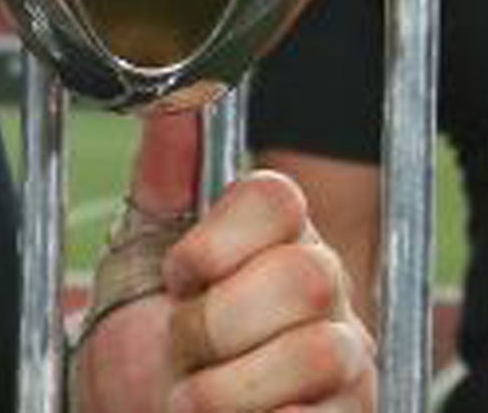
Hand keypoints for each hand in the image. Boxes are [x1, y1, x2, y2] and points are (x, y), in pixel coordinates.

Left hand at [71, 109, 375, 412]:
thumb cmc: (143, 348)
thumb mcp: (138, 258)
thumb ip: (161, 180)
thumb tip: (173, 104)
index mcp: (278, 239)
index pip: (278, 196)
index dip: (215, 241)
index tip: (177, 278)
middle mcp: (328, 294)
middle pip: (303, 276)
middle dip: (215, 323)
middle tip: (181, 348)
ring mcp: (349, 364)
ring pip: (318, 352)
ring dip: (228, 387)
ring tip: (195, 398)